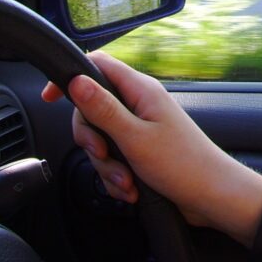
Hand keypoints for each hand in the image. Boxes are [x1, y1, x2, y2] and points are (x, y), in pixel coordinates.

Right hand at [41, 51, 261, 243]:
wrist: (211, 196)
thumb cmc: (183, 164)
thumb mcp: (134, 137)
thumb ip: (103, 109)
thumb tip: (76, 80)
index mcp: (140, 90)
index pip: (98, 65)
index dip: (71, 76)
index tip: (50, 97)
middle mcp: (139, 104)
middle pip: (92, 109)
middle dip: (91, 139)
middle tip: (104, 154)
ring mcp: (140, 127)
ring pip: (101, 139)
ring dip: (107, 166)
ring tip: (126, 181)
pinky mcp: (141, 149)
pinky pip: (114, 158)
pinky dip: (117, 176)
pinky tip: (131, 189)